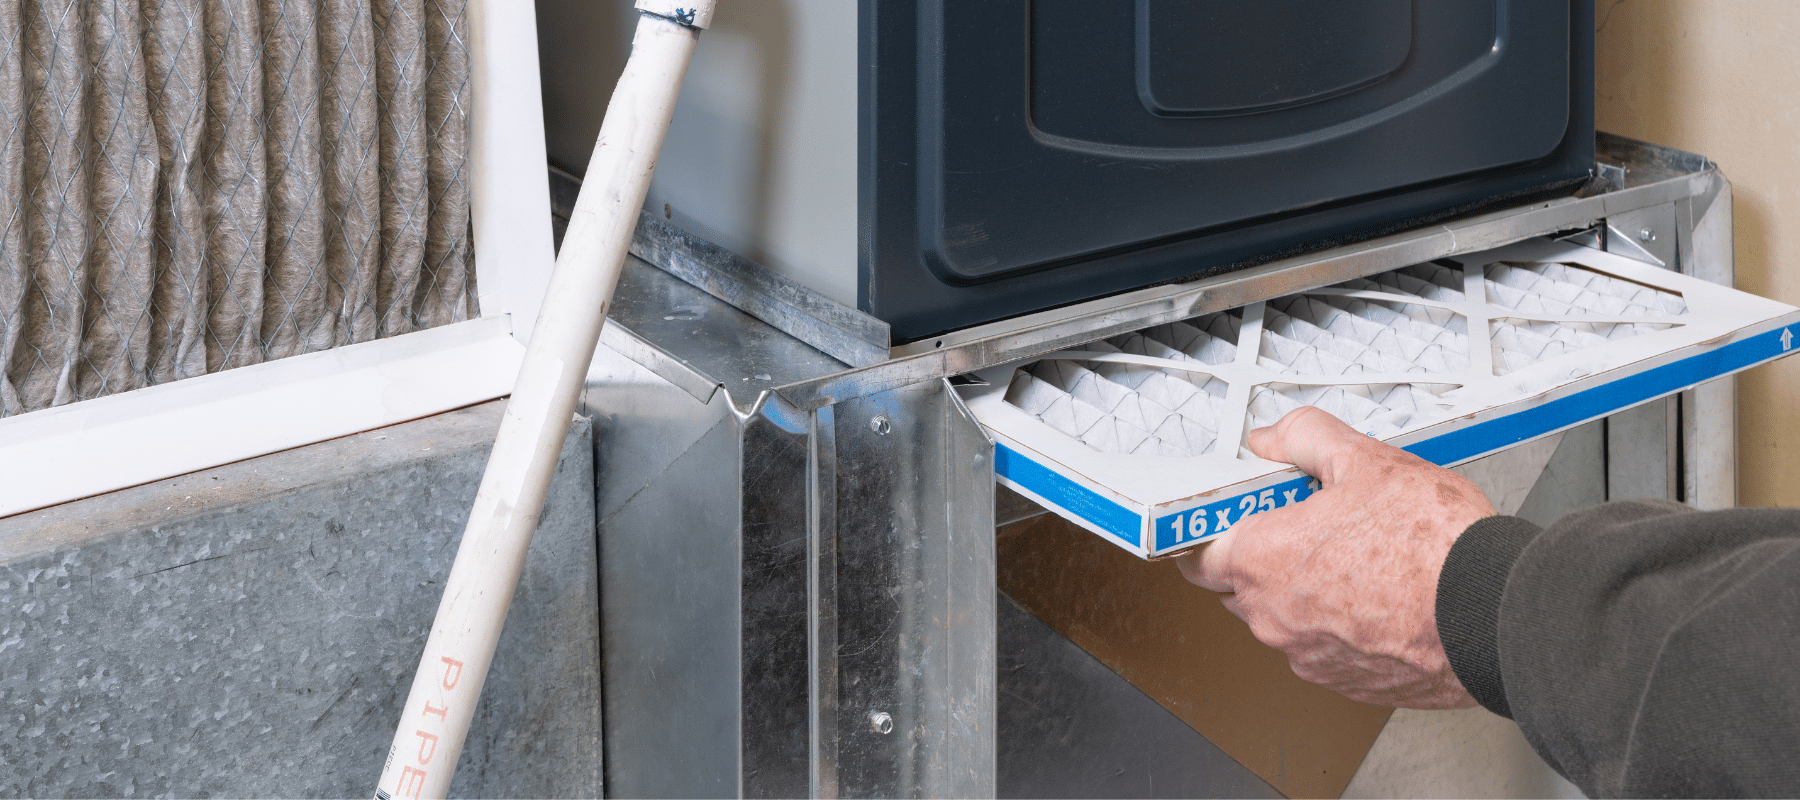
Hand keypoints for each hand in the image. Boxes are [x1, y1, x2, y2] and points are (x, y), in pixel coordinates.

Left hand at [1176, 406, 1493, 708]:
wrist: (1492, 613)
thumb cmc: (1435, 548)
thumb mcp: (1365, 461)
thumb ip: (1305, 439)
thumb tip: (1276, 438)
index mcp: (1261, 562)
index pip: (1198, 554)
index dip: (1219, 530)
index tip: (1244, 515)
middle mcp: (1274, 619)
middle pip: (1241, 586)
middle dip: (1266, 557)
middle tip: (1313, 525)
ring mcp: (1309, 656)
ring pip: (1285, 619)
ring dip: (1306, 594)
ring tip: (1360, 559)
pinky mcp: (1346, 683)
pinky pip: (1325, 649)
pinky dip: (1342, 626)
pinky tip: (1381, 596)